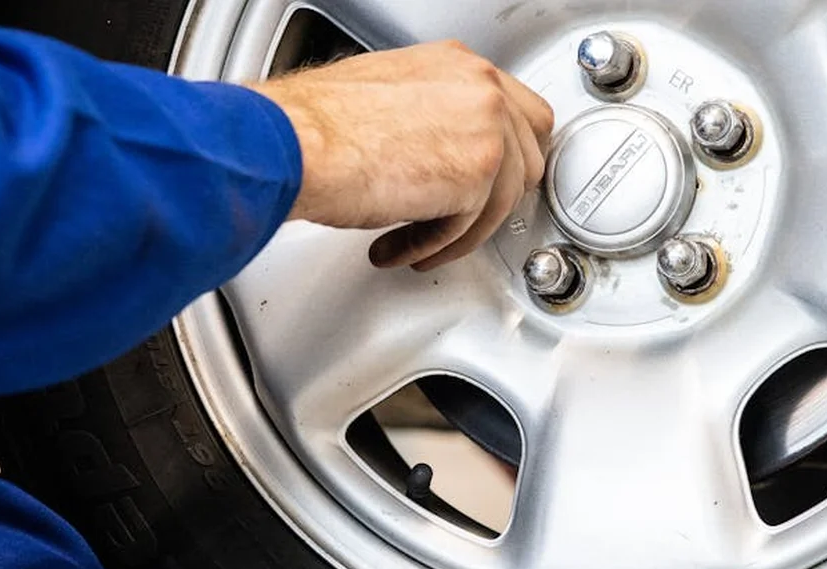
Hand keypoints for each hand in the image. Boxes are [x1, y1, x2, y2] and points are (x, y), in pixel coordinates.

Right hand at [252, 41, 554, 270]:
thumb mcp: (386, 100)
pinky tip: (405, 246)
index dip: (507, 155)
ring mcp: (486, 129)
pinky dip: (437, 245)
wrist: (297, 144)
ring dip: (461, 231)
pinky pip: (472, 227)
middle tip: (464, 219)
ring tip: (419, 242)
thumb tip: (437, 154)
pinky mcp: (478, 174)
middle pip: (529, 156)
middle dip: (496, 196)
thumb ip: (429, 120)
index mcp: (458, 65)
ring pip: (504, 199)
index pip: (519, 112)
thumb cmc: (318, 126)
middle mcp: (480, 88)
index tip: (489, 180)